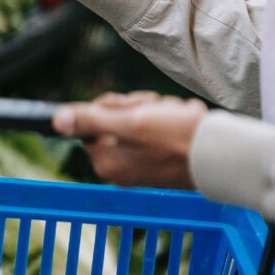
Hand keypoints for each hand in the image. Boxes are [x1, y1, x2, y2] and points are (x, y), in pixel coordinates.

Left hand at [53, 91, 207, 188]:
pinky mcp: (158, 162)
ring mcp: (138, 166)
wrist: (220, 155)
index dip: (112, 105)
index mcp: (105, 162)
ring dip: (154, 110)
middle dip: (136, 107)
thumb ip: (91, 120)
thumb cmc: (175, 137)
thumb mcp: (129, 122)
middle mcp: (118, 168)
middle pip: (113, 120)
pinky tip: (181, 123)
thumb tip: (55, 121)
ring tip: (173, 116)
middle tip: (156, 111)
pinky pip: (154, 131)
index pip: (91, 120)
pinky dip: (167, 121)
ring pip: (136, 120)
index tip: (131, 106)